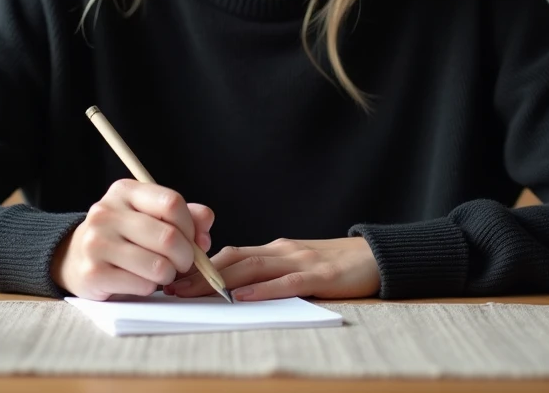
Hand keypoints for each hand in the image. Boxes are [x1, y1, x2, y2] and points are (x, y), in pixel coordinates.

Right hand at [52, 179, 213, 300]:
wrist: (73, 257)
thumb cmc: (122, 236)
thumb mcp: (149, 216)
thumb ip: (185, 216)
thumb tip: (205, 230)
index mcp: (124, 191)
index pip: (172, 203)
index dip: (191, 226)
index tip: (193, 240)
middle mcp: (106, 212)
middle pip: (169, 237)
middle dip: (186, 257)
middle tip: (182, 263)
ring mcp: (97, 242)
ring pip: (159, 265)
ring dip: (169, 274)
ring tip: (160, 272)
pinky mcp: (94, 273)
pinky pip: (143, 284)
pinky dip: (150, 287)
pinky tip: (140, 280)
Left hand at [164, 237, 379, 300]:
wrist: (376, 256)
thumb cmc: (335, 265)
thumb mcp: (297, 265)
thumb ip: (270, 272)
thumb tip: (234, 287)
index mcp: (275, 250)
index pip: (230, 255)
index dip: (200, 265)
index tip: (173, 277)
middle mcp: (283, 251)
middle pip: (234, 260)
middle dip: (200, 274)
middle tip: (171, 287)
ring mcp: (301, 261)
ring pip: (254, 268)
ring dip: (221, 281)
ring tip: (195, 292)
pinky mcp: (320, 275)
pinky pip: (286, 283)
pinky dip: (262, 290)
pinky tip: (242, 297)